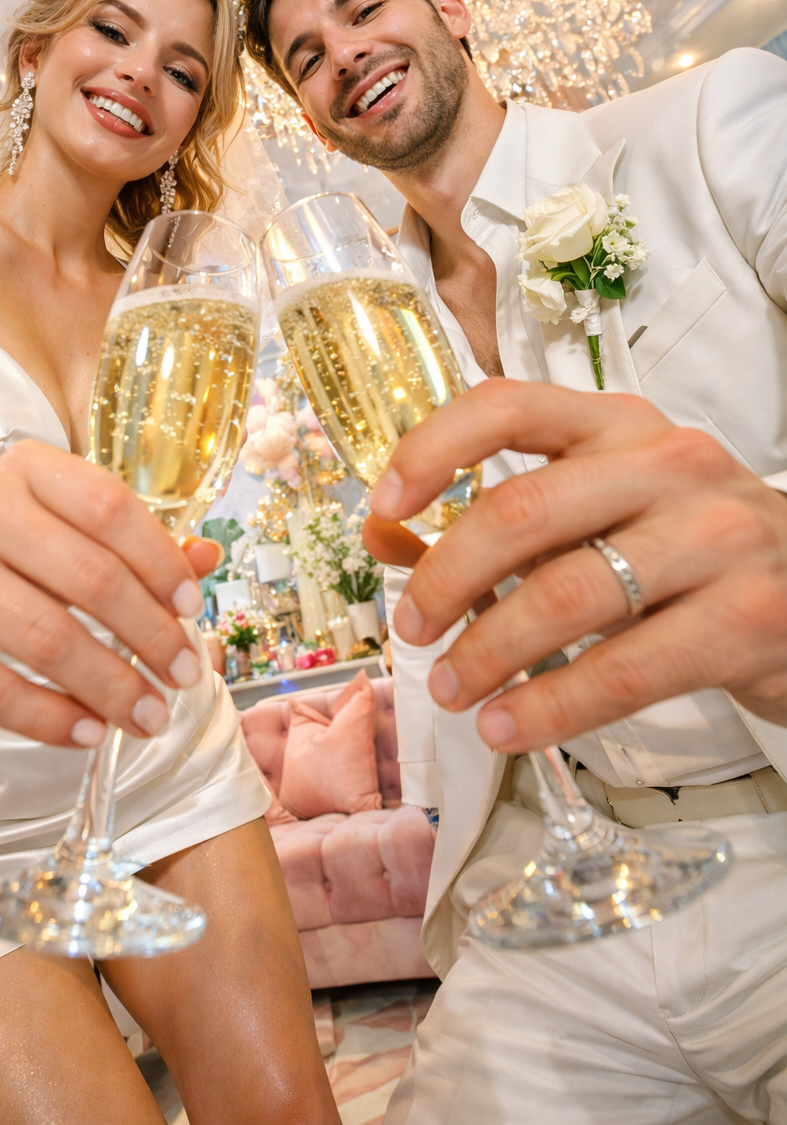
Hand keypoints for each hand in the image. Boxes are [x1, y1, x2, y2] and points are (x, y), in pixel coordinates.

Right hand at [0, 441, 219, 747]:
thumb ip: (133, 544)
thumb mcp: (63, 531)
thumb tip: (206, 558)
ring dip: (110, 687)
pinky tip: (88, 732)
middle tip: (184, 677)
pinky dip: (50, 719)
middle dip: (150, 636)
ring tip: (148, 716)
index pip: (110, 508)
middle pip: (88, 577)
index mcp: (25, 468)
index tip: (193, 609)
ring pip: (45, 637)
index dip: (161, 563)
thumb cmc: (0, 555)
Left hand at [366, 379, 786, 751]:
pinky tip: (509, 726)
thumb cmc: (685, 550)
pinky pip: (624, 670)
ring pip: (567, 594)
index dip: (432, 449)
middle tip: (412, 628)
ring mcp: (715, 537)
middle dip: (446, 577)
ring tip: (451, 690)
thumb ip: (504, 523)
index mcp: (619, 423)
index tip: (384, 507)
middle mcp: (668, 463)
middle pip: (523, 510)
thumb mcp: (601, 513)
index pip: (508, 405)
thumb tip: (385, 537)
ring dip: (487, 651)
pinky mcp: (745, 618)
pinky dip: (550, 706)